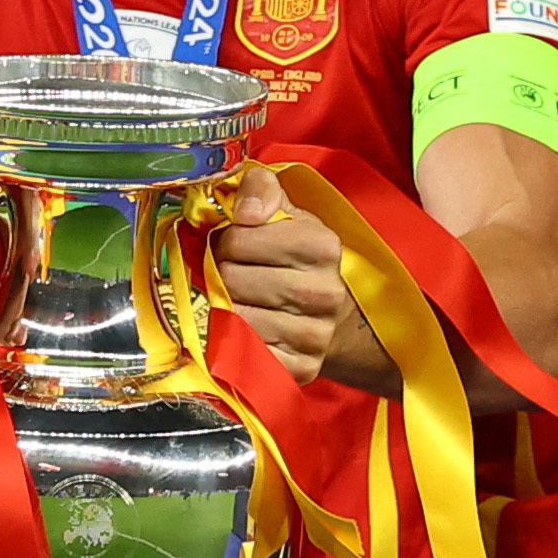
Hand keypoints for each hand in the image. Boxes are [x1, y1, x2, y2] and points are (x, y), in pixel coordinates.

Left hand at [210, 166, 360, 384]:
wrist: (335, 319)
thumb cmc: (297, 260)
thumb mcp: (286, 213)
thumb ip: (261, 187)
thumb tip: (245, 210)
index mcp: (322, 245)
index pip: (238, 239)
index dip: (226, 241)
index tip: (235, 246)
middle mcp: (323, 292)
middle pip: (231, 280)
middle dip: (222, 275)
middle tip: (234, 277)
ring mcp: (313, 336)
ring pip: (232, 319)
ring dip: (225, 310)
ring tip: (240, 302)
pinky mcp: (299, 370)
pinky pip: (243, 355)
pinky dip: (234, 344)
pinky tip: (245, 333)